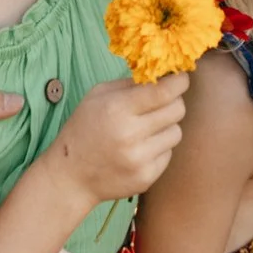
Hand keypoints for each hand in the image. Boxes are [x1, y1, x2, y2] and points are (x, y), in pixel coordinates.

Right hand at [42, 75, 188, 208]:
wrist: (71, 176)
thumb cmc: (84, 129)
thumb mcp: (97, 96)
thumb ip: (130, 84)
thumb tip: (163, 74)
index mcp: (117, 109)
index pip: (163, 92)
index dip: (179, 82)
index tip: (182, 77)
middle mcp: (131, 135)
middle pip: (177, 110)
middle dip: (174, 101)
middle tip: (162, 102)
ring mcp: (140, 159)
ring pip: (176, 132)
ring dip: (166, 126)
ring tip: (146, 128)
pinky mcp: (146, 178)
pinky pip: (168, 154)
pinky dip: (159, 148)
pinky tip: (140, 148)